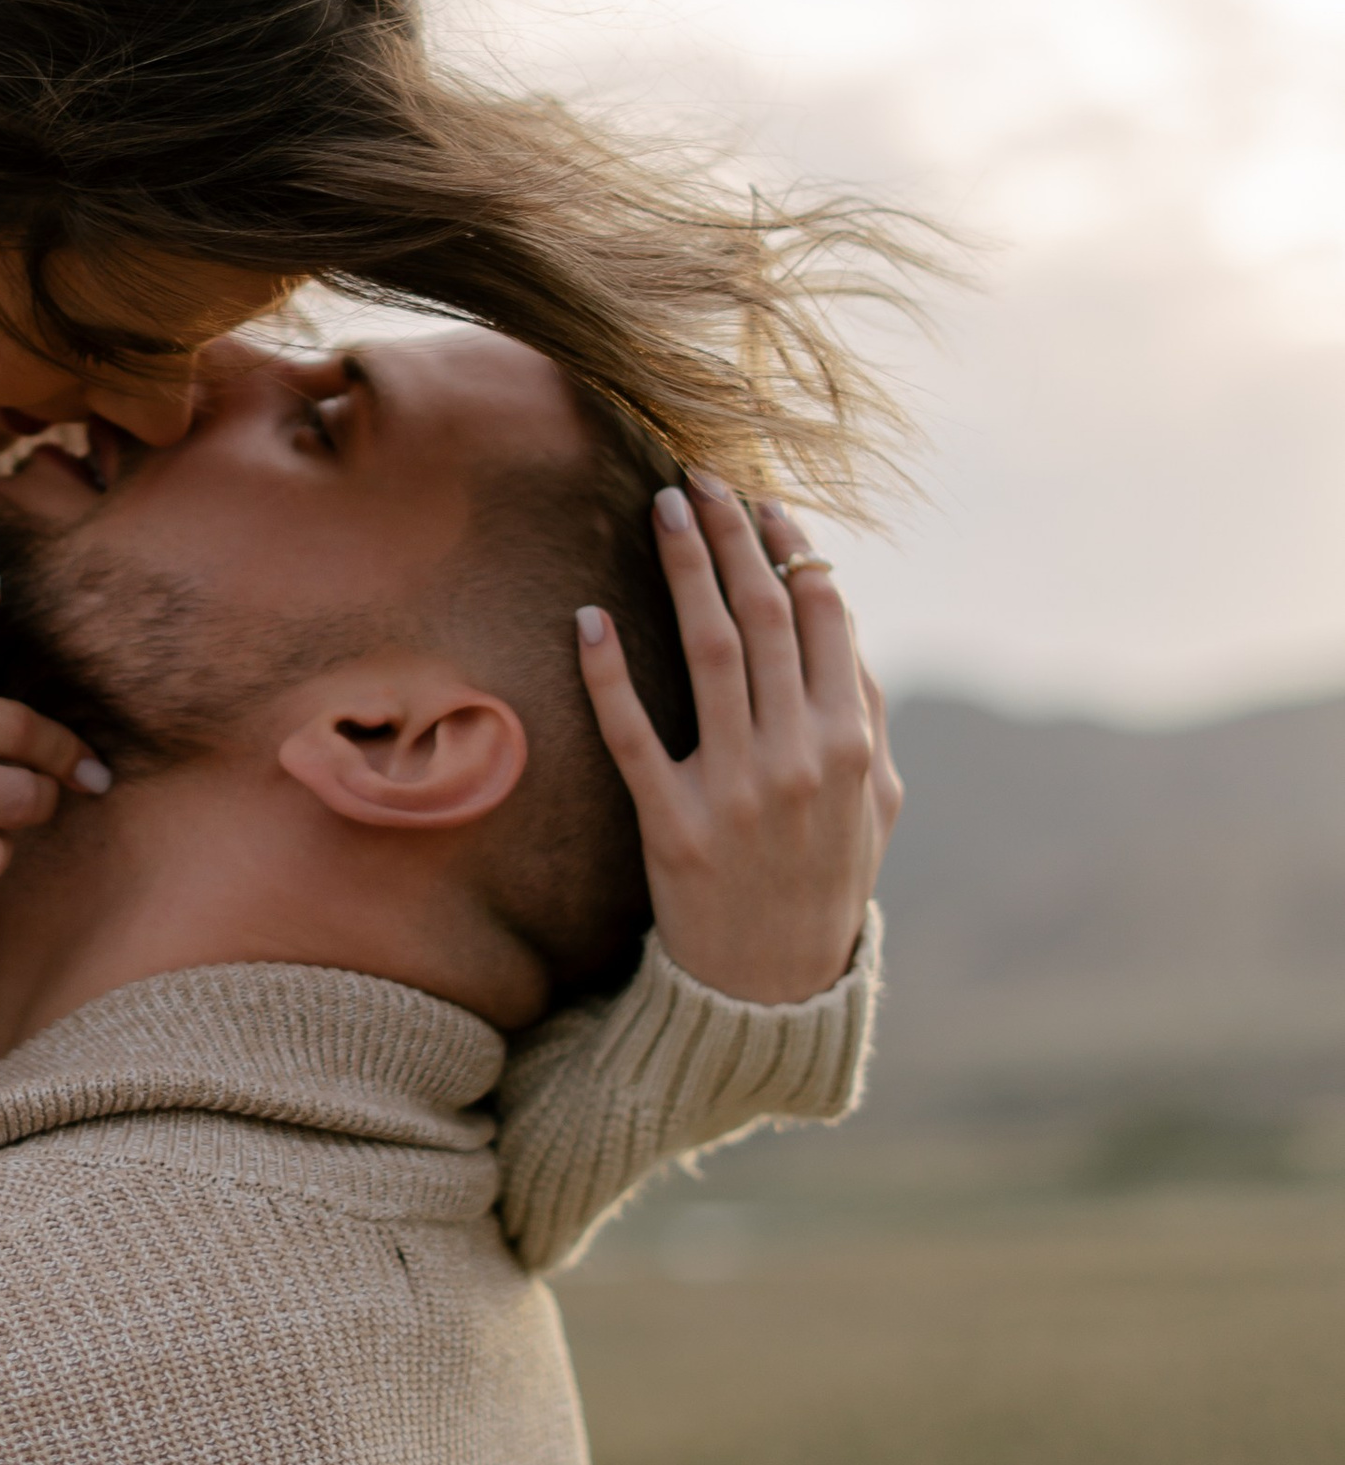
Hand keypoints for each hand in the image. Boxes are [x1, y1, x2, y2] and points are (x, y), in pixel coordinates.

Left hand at [574, 476, 899, 1004]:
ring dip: (684, 570)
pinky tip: (589, 618)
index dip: (790, 549)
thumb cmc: (826, 880)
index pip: (823, 617)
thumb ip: (867, 711)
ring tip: (661, 509)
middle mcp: (798, 757)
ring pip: (705, 652)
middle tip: (699, 476)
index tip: (761, 501)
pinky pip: (634, 734)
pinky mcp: (673, 824)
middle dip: (733, 536)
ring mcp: (735, 789)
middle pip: (762, 616)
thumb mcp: (875, 800)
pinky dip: (610, 673)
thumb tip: (843, 621)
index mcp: (852, 742)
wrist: (775, 989)